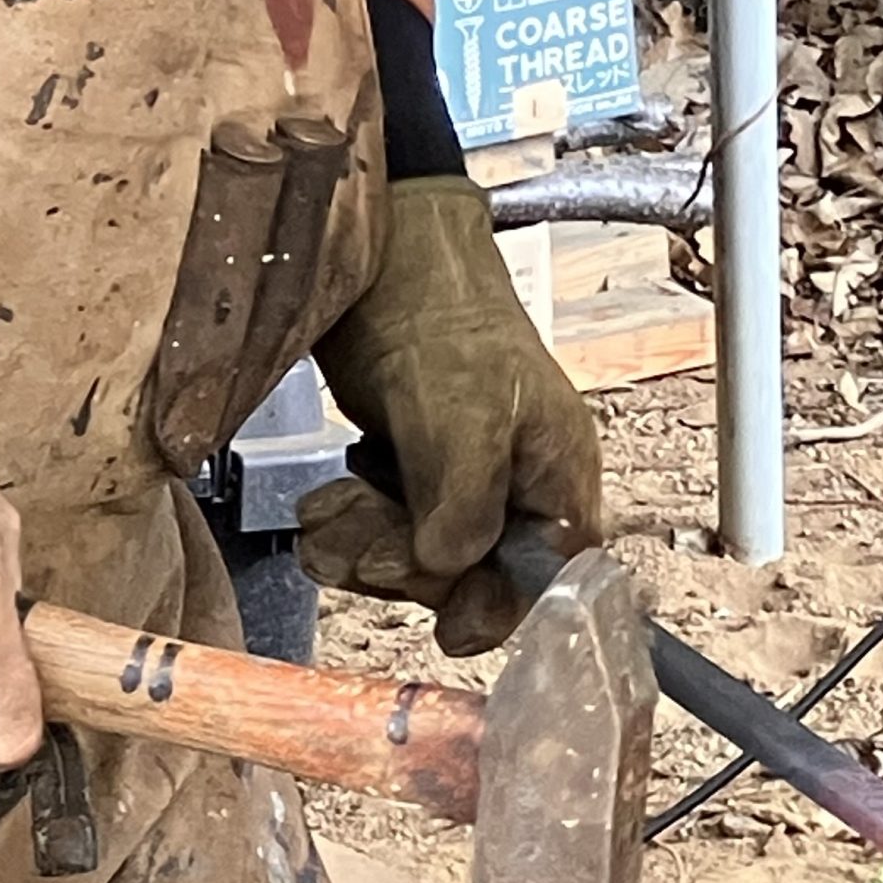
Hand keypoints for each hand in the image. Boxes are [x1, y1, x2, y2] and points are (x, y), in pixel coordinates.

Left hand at [299, 177, 601, 655]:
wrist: (379, 253)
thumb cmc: (441, 315)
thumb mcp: (463, 417)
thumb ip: (466, 509)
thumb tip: (445, 572)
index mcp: (556, 477)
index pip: (544, 579)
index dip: (496, 610)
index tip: (448, 630)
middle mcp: (514, 486)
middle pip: (467, 578)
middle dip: (404, 566)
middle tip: (358, 540)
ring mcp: (457, 476)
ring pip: (413, 556)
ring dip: (363, 547)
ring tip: (329, 514)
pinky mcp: (406, 463)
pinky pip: (379, 525)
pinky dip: (346, 522)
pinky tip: (327, 500)